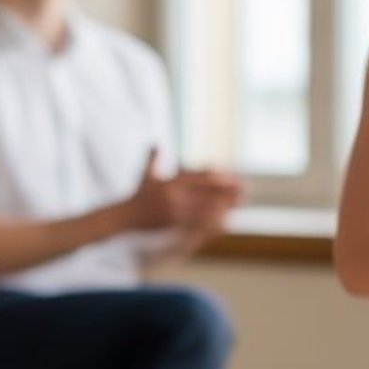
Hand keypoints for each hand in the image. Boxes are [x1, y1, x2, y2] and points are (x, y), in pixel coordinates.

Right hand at [124, 149, 243, 235]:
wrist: (124, 217)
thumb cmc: (137, 196)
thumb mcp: (144, 175)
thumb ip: (152, 158)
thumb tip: (156, 144)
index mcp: (171, 182)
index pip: (200, 177)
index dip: (219, 178)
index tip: (233, 178)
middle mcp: (174, 195)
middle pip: (207, 192)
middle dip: (227, 191)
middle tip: (244, 190)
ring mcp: (173, 210)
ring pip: (205, 208)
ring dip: (224, 206)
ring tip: (239, 204)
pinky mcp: (172, 224)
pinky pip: (198, 223)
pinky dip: (213, 221)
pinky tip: (225, 220)